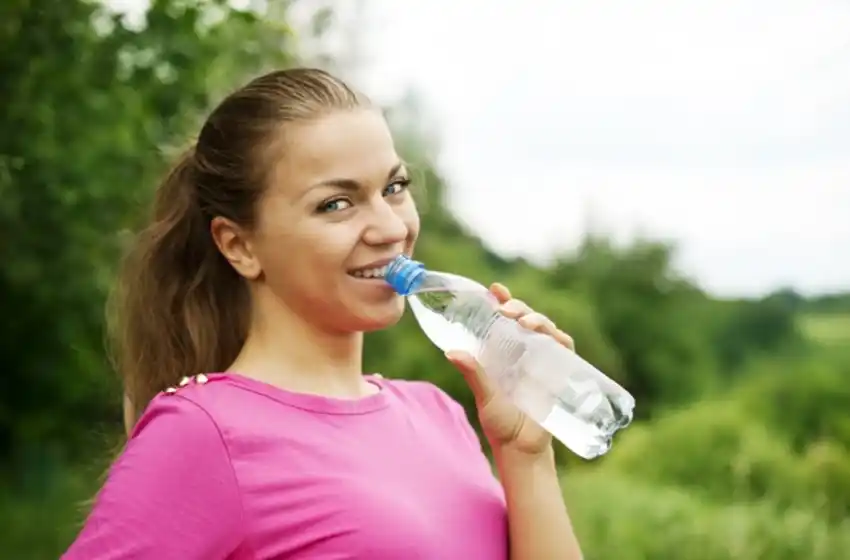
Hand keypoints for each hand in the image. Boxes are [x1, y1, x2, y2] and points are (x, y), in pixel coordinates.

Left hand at [445, 283, 574, 456]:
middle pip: (526, 318)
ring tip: (524, 321)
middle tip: (506, 308)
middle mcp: (524, 351)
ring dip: (537, 319)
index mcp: (503, 351)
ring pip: (545, 328)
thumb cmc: (501, 423)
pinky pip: (564, 347)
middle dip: (519, 307)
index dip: (502, 300)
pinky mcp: (560, 371)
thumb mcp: (485, 395)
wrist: (522, 448)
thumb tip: (451, 352)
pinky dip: (559, 337)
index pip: (504, 319)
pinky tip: (550, 335)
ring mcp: (543, 360)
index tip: (495, 288)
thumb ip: (473, 373)